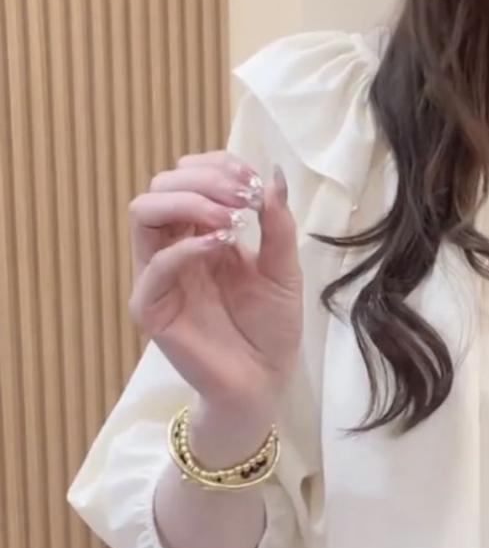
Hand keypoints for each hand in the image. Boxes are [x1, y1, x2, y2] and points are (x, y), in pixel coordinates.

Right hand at [128, 151, 301, 416]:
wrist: (264, 381)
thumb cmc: (271, 328)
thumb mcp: (284, 270)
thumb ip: (277, 225)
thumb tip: (274, 176)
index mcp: (202, 232)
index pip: (188, 177)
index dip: (217, 167)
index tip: (253, 180)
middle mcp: (175, 247)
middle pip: (162, 185)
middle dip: (205, 180)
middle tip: (244, 197)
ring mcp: (160, 275)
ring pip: (145, 212)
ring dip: (189, 201)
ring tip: (231, 218)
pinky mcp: (152, 307)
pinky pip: (155, 265)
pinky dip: (186, 247)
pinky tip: (219, 246)